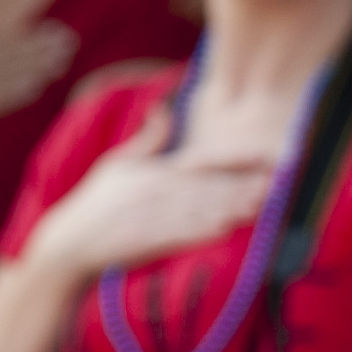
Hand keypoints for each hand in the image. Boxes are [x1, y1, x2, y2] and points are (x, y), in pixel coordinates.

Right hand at [0, 23, 75, 165]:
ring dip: (33, 65)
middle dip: (37, 46)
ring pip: (2, 74)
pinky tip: (35, 87)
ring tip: (62, 59)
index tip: (54, 28)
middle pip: (3, 54)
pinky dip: (12, 93)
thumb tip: (0, 76)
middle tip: (69, 37)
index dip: (27, 36)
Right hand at [18, 109, 272, 284]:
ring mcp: (159, 218)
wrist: (72, 242)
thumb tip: (164, 109)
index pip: (202, 162)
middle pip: (213, 187)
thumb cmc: (96, 201)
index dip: (235, 159)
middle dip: (247, 184)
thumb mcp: (117, 163)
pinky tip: (235, 226)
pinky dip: (213, 229)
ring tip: (267, 202)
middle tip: (279, 181)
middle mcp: (159, 193)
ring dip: (238, 206)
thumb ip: (148, 140)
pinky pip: (190, 234)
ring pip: (208, 209)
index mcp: (154, 172)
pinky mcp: (157, 242)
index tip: (262, 156)